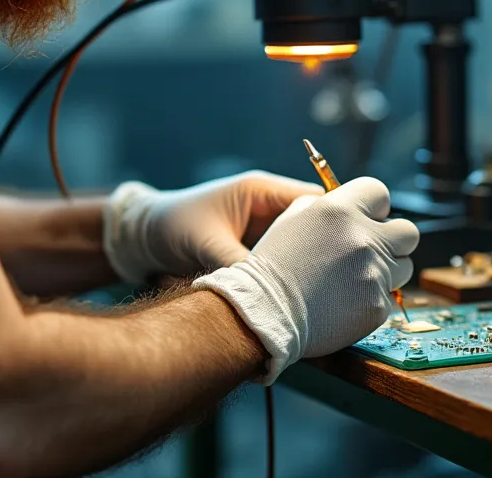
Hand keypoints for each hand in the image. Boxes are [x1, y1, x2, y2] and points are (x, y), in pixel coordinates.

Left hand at [102, 170, 325, 284]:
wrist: (141, 238)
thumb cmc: (169, 226)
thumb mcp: (204, 242)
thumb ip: (236, 264)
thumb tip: (266, 293)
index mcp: (261, 191)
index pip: (315, 200)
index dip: (336, 223)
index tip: (350, 250)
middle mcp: (268, 209)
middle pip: (315, 227)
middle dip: (328, 251)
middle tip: (342, 279)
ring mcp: (264, 232)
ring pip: (303, 249)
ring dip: (310, 268)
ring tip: (325, 293)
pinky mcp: (256, 254)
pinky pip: (283, 265)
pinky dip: (291, 279)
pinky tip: (300, 299)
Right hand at [191, 177, 418, 383]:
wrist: (265, 314)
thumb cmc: (273, 266)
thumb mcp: (292, 220)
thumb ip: (325, 206)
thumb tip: (350, 207)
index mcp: (340, 210)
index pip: (380, 193)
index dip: (374, 207)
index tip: (366, 219)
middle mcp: (363, 238)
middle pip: (408, 231)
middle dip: (393, 239)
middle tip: (372, 250)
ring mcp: (374, 273)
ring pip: (404, 266)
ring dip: (386, 270)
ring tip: (356, 279)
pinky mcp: (377, 305)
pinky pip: (389, 296)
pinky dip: (372, 298)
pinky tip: (347, 301)